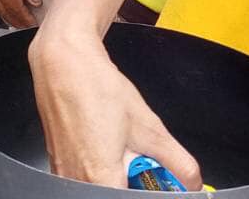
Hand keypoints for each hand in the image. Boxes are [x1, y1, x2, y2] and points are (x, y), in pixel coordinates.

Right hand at [28, 29, 199, 188]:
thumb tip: (192, 182)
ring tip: (120, 151)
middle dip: (132, 185)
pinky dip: (98, 169)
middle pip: (113, 193)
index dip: (147, 192)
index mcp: (100, 177)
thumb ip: (178, 162)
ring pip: (97, 187)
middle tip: (140, 163)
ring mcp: (62, 172)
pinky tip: (104, 146)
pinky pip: (81, 179)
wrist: (64, 63)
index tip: (159, 183)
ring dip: (115, 177)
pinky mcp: (56, 162)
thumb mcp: (150, 127)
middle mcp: (76, 180)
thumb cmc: (97, 88)